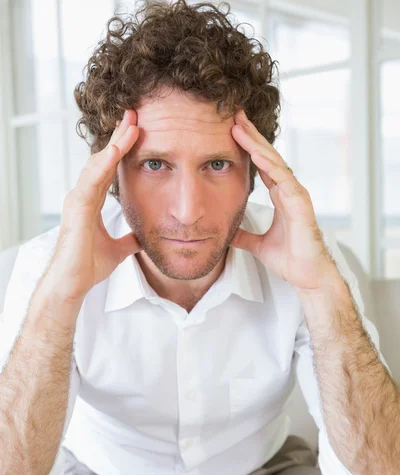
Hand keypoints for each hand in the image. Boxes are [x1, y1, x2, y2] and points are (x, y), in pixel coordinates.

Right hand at [44, 109, 141, 303]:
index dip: (122, 150)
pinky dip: (104, 165)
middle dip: (119, 138)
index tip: (137, 131)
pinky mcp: (77, 208)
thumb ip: (129, 241)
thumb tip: (142, 238)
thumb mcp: (118, 250)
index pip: (110, 169)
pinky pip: (92, 181)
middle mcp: (83, 196)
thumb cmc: (88, 266)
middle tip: (134, 115)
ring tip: (131, 124)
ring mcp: (78, 200)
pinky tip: (116, 150)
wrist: (73, 284)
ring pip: (98, 165)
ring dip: (115, 144)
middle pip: (103, 160)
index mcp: (92, 202)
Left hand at [229, 110, 339, 291]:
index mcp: (280, 196)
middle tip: (233, 115)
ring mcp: (296, 195)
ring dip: (257, 144)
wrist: (307, 276)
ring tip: (239, 126)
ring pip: (275, 162)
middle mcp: (288, 191)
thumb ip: (244, 237)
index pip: (261, 166)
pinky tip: (257, 152)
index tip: (230, 131)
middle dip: (251, 136)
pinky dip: (271, 165)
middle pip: (267, 157)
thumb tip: (227, 234)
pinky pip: (284, 180)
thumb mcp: (258, 245)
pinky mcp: (301, 204)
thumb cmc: (290, 260)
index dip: (247, 147)